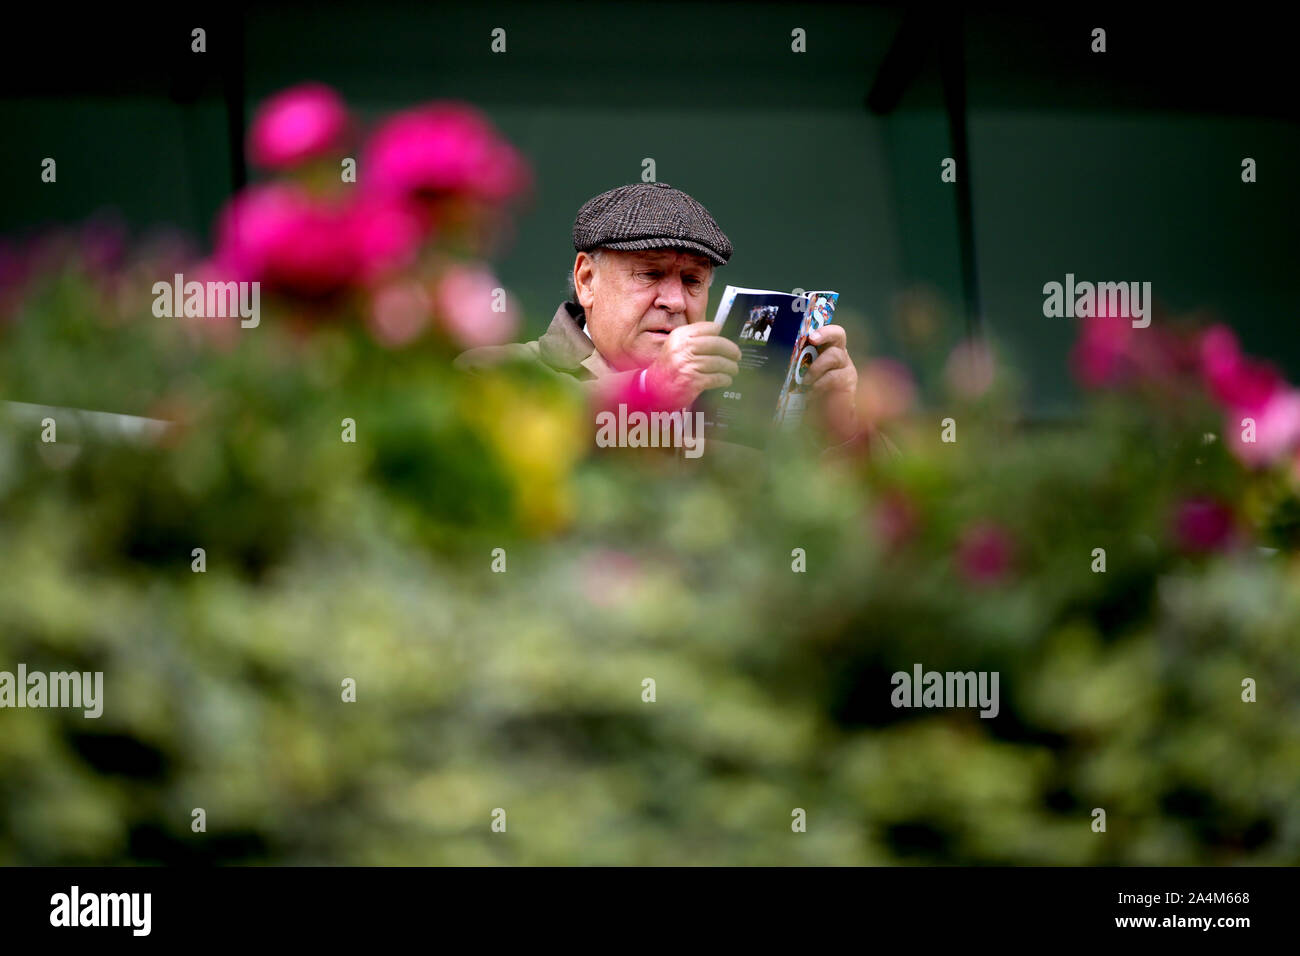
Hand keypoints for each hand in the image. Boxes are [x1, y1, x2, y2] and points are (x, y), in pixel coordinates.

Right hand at [644, 321, 741, 406]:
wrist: (652, 389)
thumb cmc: (667, 369)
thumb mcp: (676, 347)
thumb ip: (694, 340)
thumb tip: (719, 335)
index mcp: (679, 336)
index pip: (708, 328)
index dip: (720, 334)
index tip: (726, 339)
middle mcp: (683, 348)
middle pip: (716, 344)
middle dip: (731, 350)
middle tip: (736, 355)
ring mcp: (687, 364)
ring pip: (718, 362)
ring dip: (730, 367)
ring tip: (733, 369)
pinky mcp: (692, 381)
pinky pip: (716, 378)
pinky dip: (724, 379)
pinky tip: (726, 380)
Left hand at [804, 324, 859, 439]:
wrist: (825, 421)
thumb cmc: (809, 394)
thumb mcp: (802, 375)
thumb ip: (800, 363)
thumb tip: (782, 354)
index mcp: (829, 349)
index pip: (832, 332)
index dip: (824, 329)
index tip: (811, 335)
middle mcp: (841, 355)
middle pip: (838, 336)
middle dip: (824, 336)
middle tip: (811, 341)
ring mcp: (847, 368)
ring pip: (834, 356)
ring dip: (816, 366)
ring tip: (804, 381)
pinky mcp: (849, 383)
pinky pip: (834, 377)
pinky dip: (819, 385)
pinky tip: (810, 395)